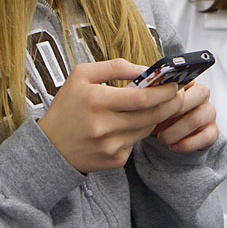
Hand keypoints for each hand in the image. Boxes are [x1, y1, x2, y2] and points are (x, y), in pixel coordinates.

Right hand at [37, 58, 183, 172]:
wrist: (49, 147)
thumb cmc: (68, 106)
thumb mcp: (82, 75)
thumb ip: (115, 66)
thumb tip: (146, 69)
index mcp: (96, 100)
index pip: (143, 98)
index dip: (165, 92)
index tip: (174, 85)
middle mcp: (103, 126)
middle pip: (152, 115)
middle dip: (171, 104)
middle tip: (178, 95)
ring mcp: (110, 146)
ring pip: (147, 129)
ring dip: (156, 117)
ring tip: (153, 107)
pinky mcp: (114, 161)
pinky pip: (137, 144)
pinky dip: (138, 133)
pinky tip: (128, 126)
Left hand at [150, 82, 217, 152]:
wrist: (169, 136)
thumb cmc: (159, 115)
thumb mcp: (153, 104)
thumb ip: (151, 95)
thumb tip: (139, 92)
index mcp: (187, 82)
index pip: (186, 77)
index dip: (169, 91)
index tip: (153, 102)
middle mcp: (201, 95)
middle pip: (199, 93)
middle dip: (173, 110)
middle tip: (155, 121)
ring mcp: (209, 112)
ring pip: (197, 118)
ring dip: (175, 131)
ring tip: (161, 138)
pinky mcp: (212, 131)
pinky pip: (206, 136)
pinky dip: (186, 144)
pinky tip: (173, 146)